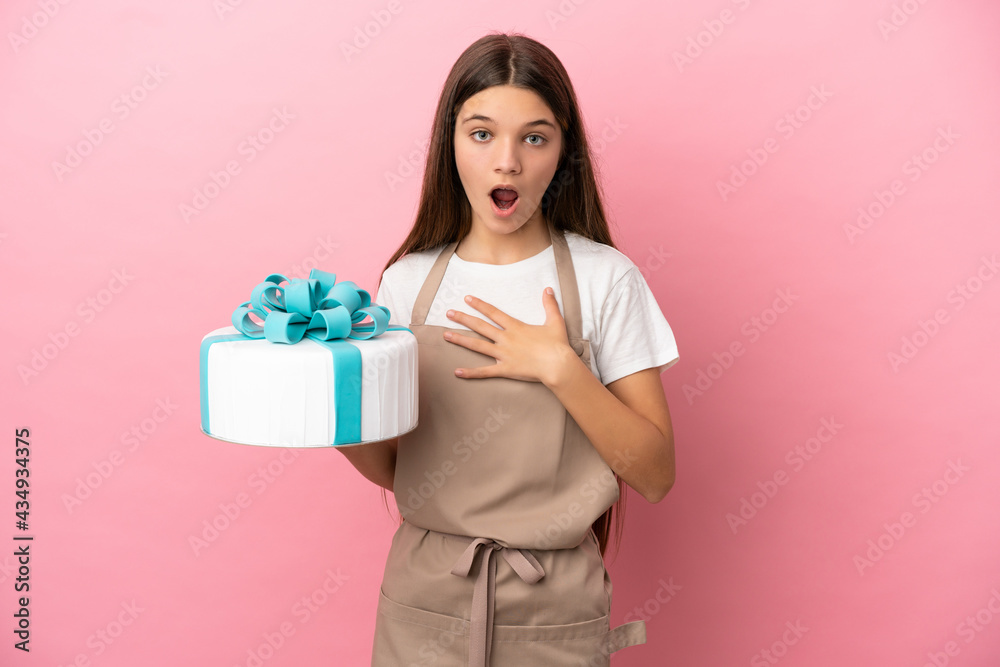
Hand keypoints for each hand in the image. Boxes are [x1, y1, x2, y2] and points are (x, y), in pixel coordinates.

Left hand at [444, 287, 576, 384]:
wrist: (558, 365)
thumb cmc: (557, 345)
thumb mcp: (555, 322)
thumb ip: (550, 305)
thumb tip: (548, 290)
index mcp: (515, 327)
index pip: (493, 313)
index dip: (479, 305)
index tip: (467, 299)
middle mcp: (506, 339)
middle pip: (480, 326)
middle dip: (463, 319)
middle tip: (448, 313)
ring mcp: (503, 354)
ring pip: (477, 346)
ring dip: (461, 340)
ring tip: (446, 335)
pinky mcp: (505, 369)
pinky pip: (484, 371)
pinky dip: (470, 372)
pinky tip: (457, 372)